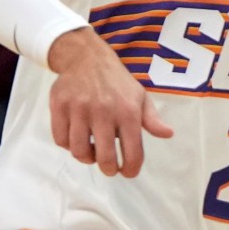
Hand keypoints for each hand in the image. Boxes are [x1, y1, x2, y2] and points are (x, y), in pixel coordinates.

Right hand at [47, 27, 172, 173]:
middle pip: (104, 158)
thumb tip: (168, 134)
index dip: (130, 169)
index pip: (132, 152)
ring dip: (86, 158)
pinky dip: (68, 145)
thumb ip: (152, 119)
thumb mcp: (139, 97)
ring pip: (79, 151)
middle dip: (108, 169)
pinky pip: (60, 139)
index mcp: (128, 111)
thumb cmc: (117, 82)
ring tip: (92, 151)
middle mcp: (103, 111)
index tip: (127, 172)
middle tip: (109, 167)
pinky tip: (76, 138)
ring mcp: (79, 108)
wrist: (86, 57)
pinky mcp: (59, 106)